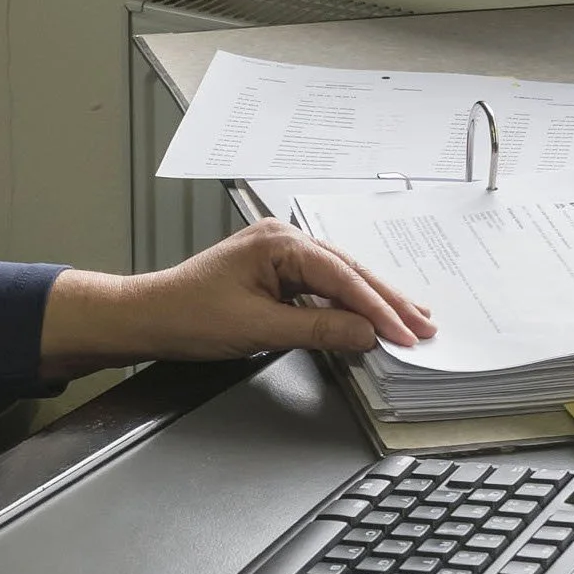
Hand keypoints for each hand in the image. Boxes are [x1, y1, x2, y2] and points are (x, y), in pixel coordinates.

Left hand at [40, 218, 434, 372]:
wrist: (148, 315)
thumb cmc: (189, 316)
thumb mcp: (258, 328)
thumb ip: (317, 329)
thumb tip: (367, 333)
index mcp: (279, 243)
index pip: (342, 276)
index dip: (378, 308)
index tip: (406, 333)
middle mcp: (283, 239)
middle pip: (349, 270)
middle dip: (389, 300)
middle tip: (426, 325)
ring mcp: (280, 254)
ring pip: (340, 278)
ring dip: (374, 302)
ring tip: (412, 320)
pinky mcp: (276, 272)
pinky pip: (323, 286)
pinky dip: (348, 304)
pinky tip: (370, 317)